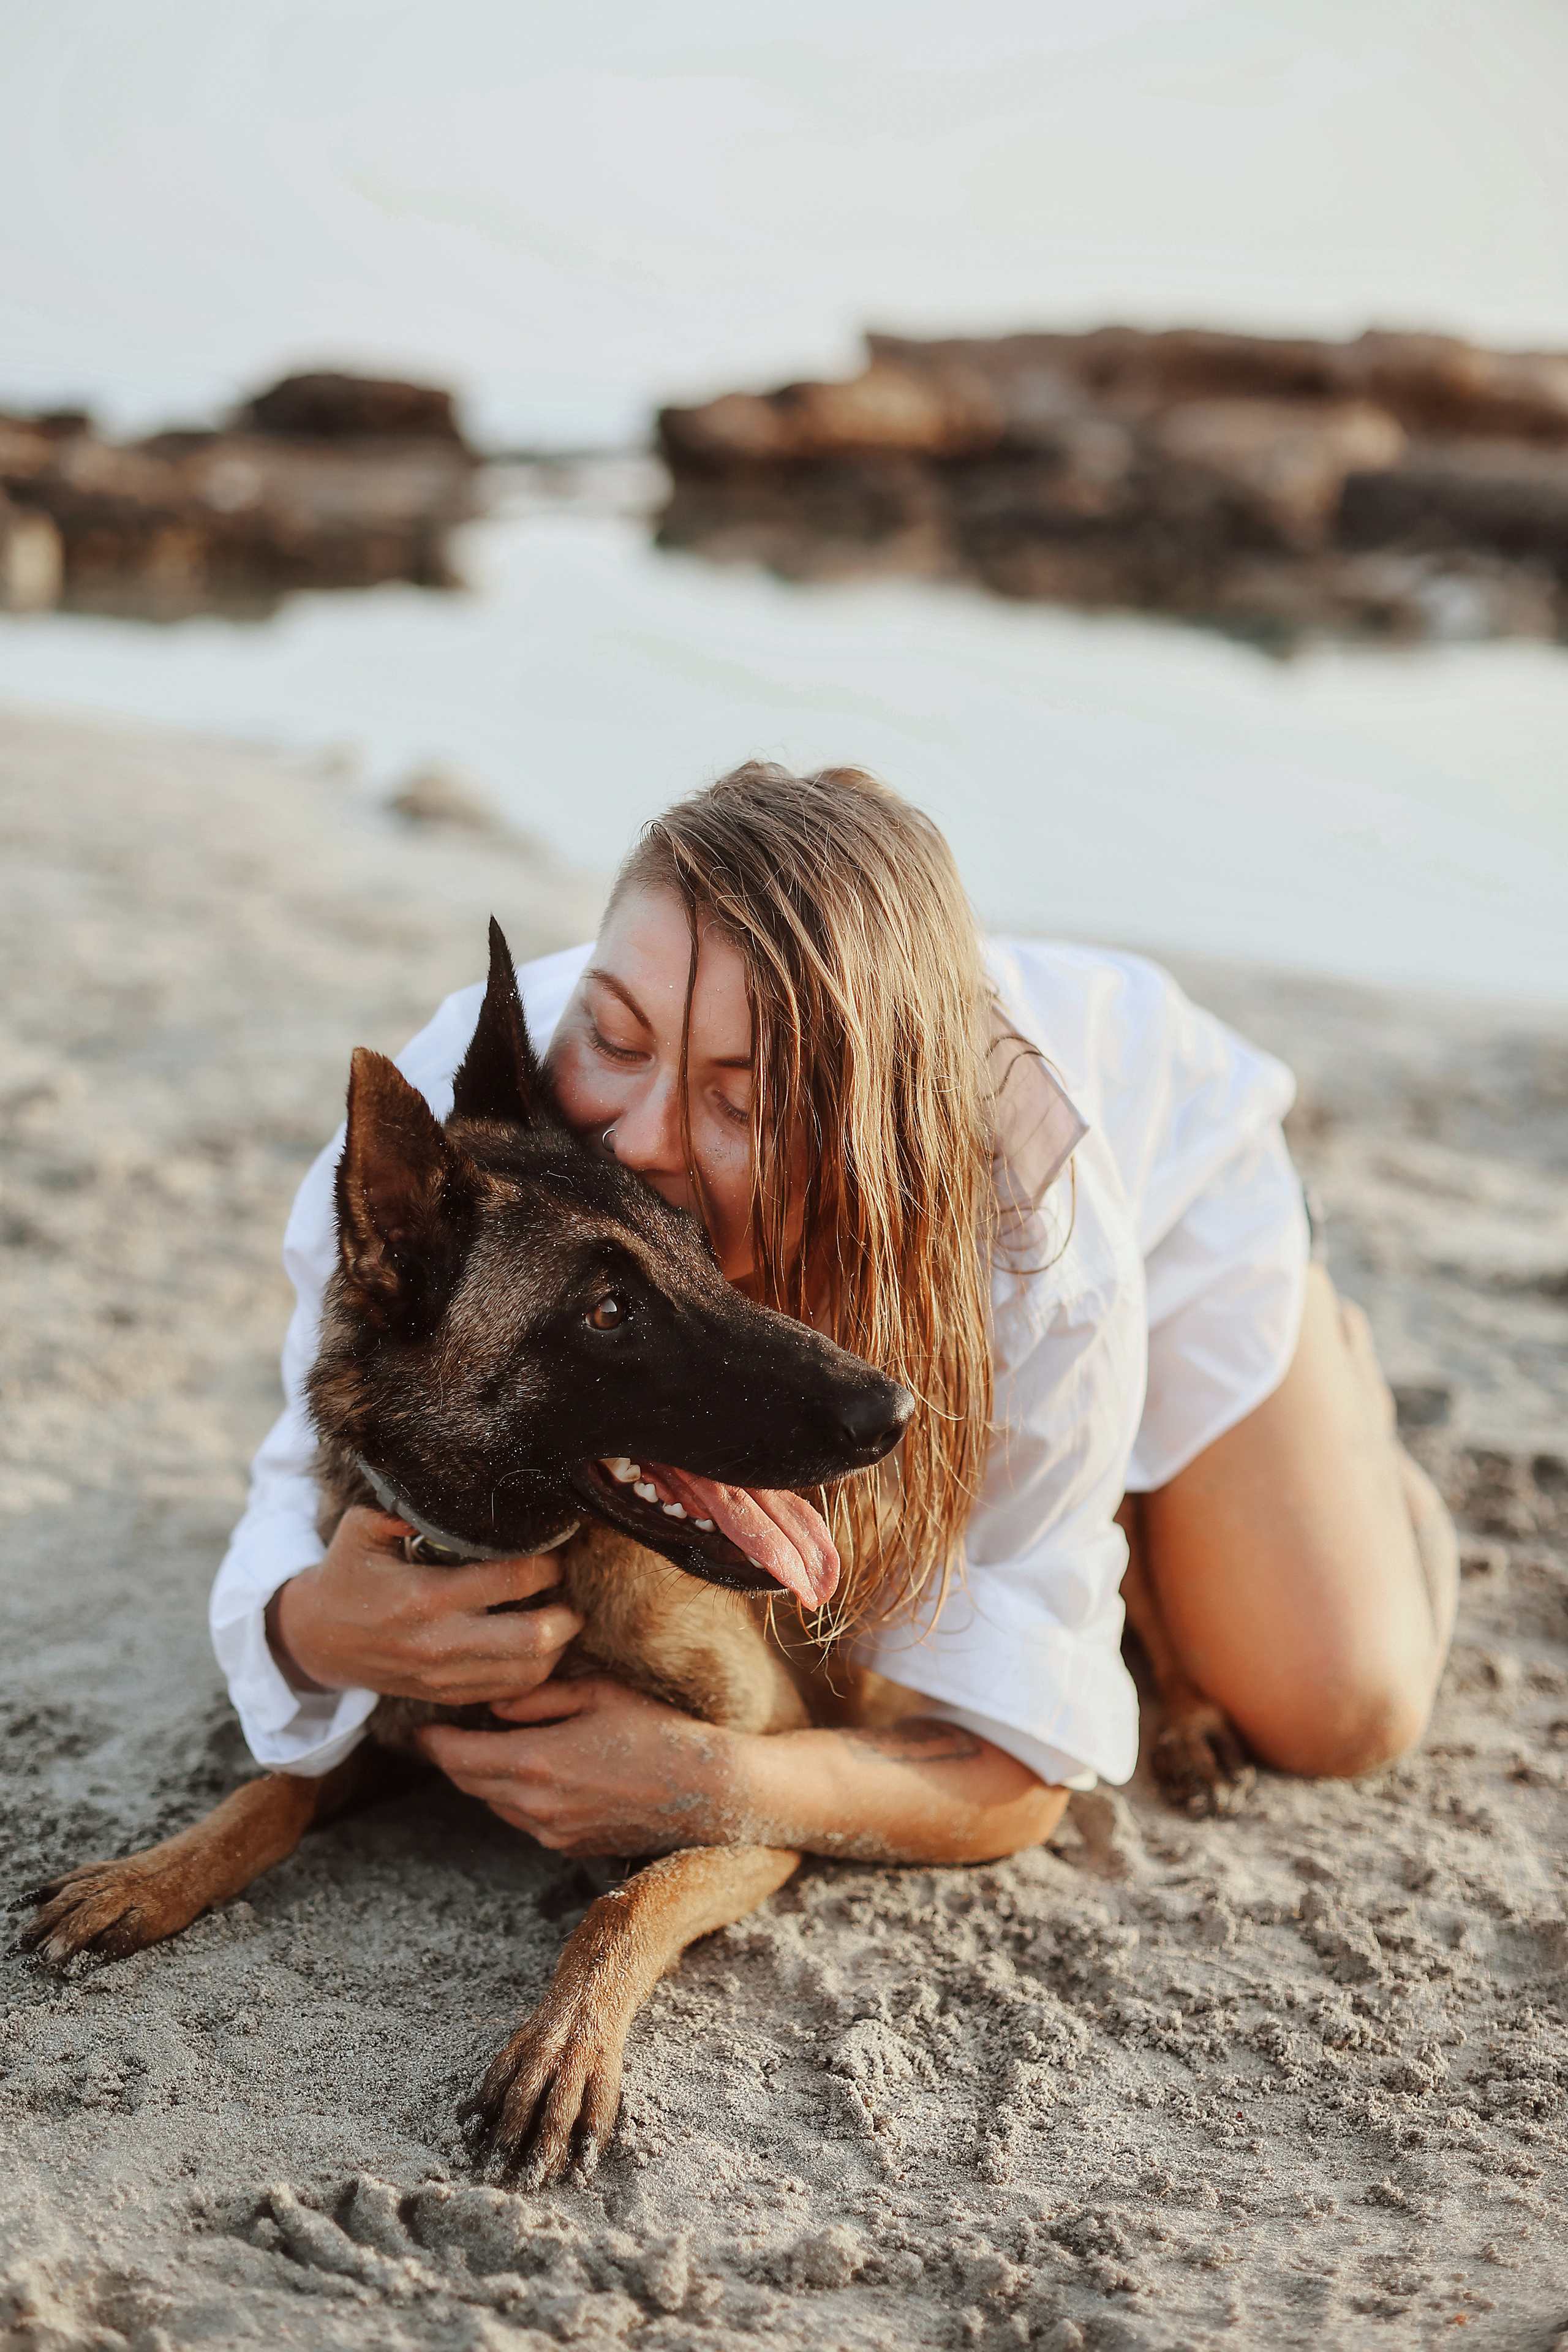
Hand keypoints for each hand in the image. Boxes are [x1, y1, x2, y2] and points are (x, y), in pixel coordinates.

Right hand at [267, 1507, 585, 1704]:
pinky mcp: (446, 1696)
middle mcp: (438, 1643)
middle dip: (566, 1611)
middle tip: (572, 1588)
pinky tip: (539, 1644)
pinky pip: (509, 1691)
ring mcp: (444, 1676)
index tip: (558, 1547)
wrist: (316, 1641)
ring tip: (564, 1615)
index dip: (547, 1562)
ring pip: (530, 1671)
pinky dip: (535, 1669)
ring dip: (558, 1644)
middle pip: (533, 1637)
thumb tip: (459, 1486)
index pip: (511, 1578)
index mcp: (423, 1595)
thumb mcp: (364, 1528)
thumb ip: (409, 1507)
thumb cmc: (346, 1575)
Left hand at [417, 1676, 739, 1855]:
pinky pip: (523, 1820)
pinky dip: (513, 1796)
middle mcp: (536, 1805)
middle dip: (451, 1759)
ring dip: (482, 1778)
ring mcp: (552, 1831)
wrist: (706, 1789)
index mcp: (537, 1763)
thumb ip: (538, 1698)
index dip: (434, 1740)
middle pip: (469, 1784)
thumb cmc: (657, 1729)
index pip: (460, 1757)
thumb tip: (495, 1704)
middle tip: (443, 1733)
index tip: (421, 1724)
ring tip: (485, 1747)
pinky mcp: (569, 1845)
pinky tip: (529, 1771)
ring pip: (493, 1804)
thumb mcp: (598, 1693)